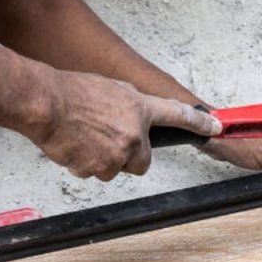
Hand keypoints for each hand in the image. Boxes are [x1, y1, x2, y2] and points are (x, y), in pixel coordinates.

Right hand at [25, 71, 221, 180]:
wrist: (47, 106)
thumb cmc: (72, 94)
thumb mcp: (110, 89)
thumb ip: (129, 105)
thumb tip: (134, 117)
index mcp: (139, 109)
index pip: (178, 116)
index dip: (199, 124)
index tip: (214, 128)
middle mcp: (133, 135)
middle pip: (142, 162)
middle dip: (128, 157)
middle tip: (108, 142)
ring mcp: (116, 155)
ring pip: (114, 168)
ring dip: (102, 159)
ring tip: (84, 138)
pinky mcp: (97, 169)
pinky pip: (93, 173)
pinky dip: (84, 163)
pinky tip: (74, 145)